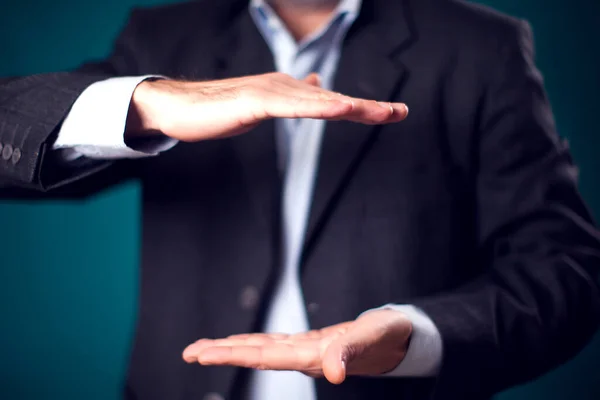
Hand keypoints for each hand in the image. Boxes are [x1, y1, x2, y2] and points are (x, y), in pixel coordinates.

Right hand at [127, 72, 408, 140]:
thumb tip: (320, 86)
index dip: (363, 107)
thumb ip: (294, 99)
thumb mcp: (264, 105)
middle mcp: (284, 87)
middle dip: (369, 107)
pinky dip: (317, 107)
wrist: (179, 106)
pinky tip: (338, 109)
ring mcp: (270, 93)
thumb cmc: (219, 107)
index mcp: (288, 91)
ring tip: (382, 111)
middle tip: (401, 112)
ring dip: (351, 106)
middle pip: (333, 99)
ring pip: (317, 101)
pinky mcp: (254, 101)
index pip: (332, 101)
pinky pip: (291, 106)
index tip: (393, 112)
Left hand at [182, 309, 411, 383]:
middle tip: (189, 353)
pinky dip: (253, 341)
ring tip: (204, 350)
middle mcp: (303, 356)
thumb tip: (334, 372)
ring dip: (232, 349)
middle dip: (221, 354)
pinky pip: (274, 343)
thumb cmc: (386, 337)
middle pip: (255, 355)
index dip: (233, 355)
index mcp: (312, 355)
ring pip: (261, 349)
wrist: (397, 339)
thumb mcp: (371, 338)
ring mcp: (304, 350)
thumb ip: (351, 352)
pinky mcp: (309, 344)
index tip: (205, 355)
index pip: (264, 357)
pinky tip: (240, 343)